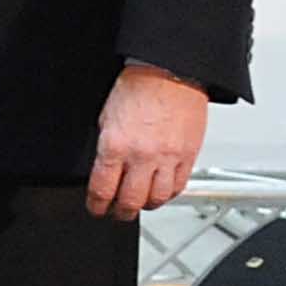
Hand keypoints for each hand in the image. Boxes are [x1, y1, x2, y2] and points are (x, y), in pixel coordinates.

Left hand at [87, 64, 209, 219]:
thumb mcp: (106, 118)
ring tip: (139, 204)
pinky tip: (161, 192)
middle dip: (121, 212)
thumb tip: (105, 170)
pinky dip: (168, 194)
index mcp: (115, 145)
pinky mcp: (188, 156)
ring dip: (145, 205)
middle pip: (131, 201)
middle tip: (117, 212)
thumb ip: (107, 148)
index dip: (97, 205)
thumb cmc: (137, 88)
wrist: (169, 72)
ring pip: (157, 199)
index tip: (96, 208)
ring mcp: (167, 158)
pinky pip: (179, 186)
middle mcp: (142, 156)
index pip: (102, 189)